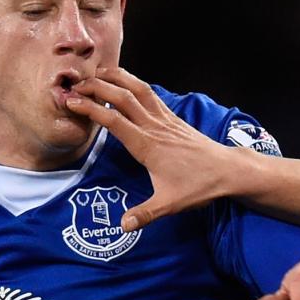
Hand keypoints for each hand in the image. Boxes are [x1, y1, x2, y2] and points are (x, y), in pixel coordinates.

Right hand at [64, 67, 257, 229]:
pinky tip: (125, 82)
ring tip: (96, 73)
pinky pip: (151, 94)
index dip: (90, 109)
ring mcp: (165, 119)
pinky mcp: (173, 118)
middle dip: (97, 87)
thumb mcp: (170, 204)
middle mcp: (154, 127)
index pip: (113, 120)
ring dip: (116, 77)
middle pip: (122, 97)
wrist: (228, 171)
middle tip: (75, 85)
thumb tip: (123, 226)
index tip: (71, 102)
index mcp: (147, 145)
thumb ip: (145, 213)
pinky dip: (134, 83)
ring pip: (138, 88)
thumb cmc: (200, 186)